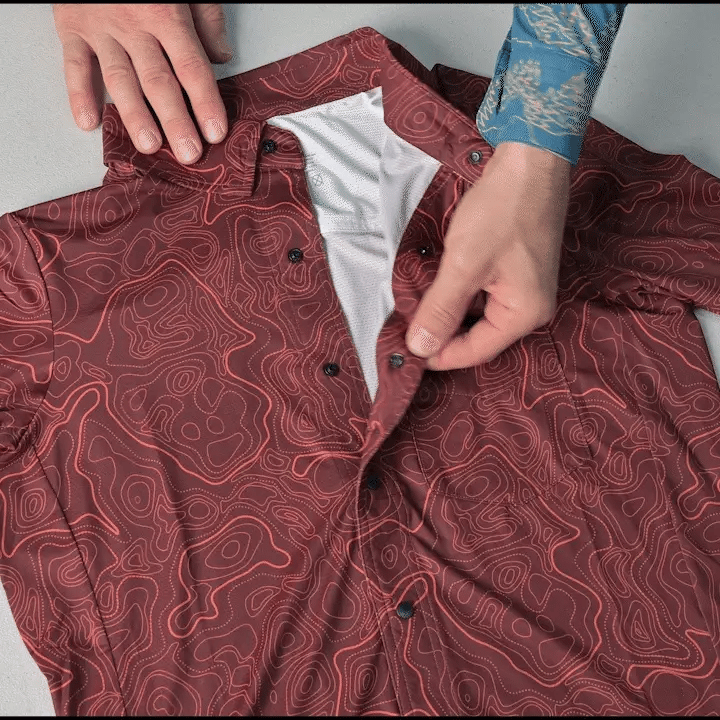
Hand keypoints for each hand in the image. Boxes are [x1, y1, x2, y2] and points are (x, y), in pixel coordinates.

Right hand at [52, 3, 231, 164]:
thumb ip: (207, 19)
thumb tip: (221, 58)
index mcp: (166, 14)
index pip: (192, 68)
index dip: (206, 103)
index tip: (215, 132)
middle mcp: (134, 25)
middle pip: (158, 81)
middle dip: (176, 121)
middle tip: (189, 153)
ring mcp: (101, 27)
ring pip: (120, 79)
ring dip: (135, 116)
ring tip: (150, 145)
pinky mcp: (72, 25)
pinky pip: (73, 63)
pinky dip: (78, 94)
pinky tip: (88, 121)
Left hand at [405, 142, 570, 370]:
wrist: (530, 160)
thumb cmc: (502, 210)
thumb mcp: (463, 264)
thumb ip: (440, 310)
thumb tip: (419, 348)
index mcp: (524, 315)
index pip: (474, 351)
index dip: (437, 354)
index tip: (403, 352)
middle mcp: (530, 310)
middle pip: (477, 336)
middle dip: (441, 333)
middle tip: (405, 328)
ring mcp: (525, 291)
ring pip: (476, 316)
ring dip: (447, 313)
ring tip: (416, 306)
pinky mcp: (516, 273)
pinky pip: (482, 297)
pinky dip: (459, 295)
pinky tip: (437, 286)